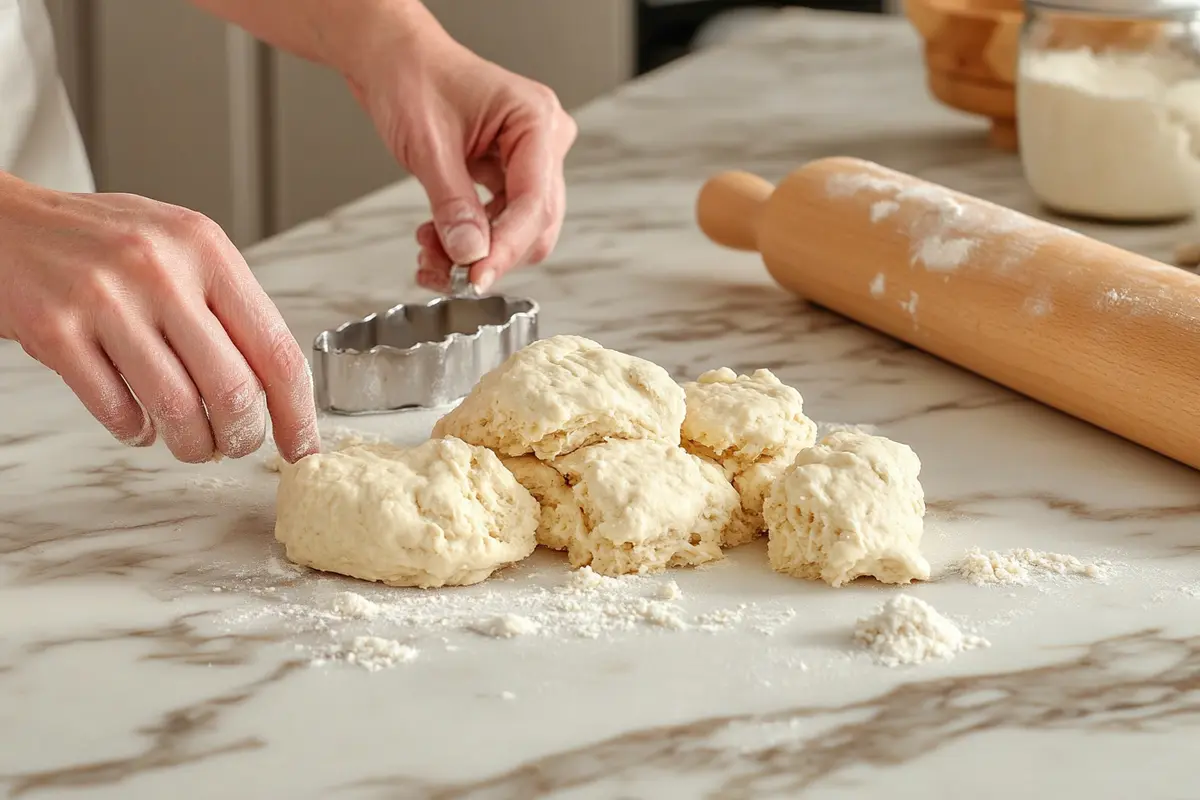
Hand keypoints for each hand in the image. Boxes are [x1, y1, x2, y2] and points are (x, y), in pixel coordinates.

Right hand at [0, 176, 319, 463]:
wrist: (8, 222)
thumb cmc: (104, 240)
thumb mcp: (181, 248)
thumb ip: (226, 305)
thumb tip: (277, 386)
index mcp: (207, 249)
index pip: (276, 350)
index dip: (297, 412)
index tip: (302, 445)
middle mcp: (162, 270)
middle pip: (233, 389)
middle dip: (242, 436)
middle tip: (236, 445)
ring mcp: (106, 300)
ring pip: (178, 408)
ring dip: (192, 443)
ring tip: (192, 443)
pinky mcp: (56, 330)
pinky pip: (117, 410)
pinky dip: (136, 432)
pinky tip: (140, 424)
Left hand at [350, 30, 577, 292]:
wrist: (391, 58)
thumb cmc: (412, 77)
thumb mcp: (428, 145)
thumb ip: (452, 205)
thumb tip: (470, 255)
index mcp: (536, 120)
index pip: (534, 203)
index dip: (505, 248)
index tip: (476, 279)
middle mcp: (543, 139)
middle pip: (535, 223)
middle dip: (489, 252)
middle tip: (444, 271)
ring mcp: (528, 158)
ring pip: (517, 229)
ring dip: (475, 250)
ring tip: (429, 251)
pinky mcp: (508, 172)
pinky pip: (499, 220)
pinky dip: (469, 238)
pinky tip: (437, 238)